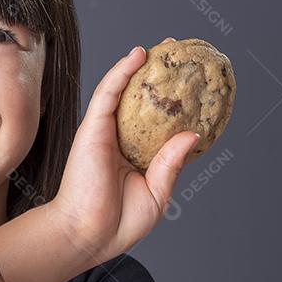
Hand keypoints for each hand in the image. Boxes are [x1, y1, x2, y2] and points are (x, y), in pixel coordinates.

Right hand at [54, 37, 200, 261]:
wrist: (89, 234)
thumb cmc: (118, 223)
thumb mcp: (157, 193)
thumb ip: (171, 163)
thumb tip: (192, 133)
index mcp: (133, 156)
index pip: (155, 122)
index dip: (171, 103)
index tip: (191, 87)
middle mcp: (118, 139)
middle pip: (139, 100)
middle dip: (157, 76)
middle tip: (177, 56)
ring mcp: (103, 131)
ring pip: (122, 89)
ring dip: (141, 65)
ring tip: (163, 47)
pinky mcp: (92, 127)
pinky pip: (108, 92)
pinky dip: (122, 71)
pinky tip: (138, 55)